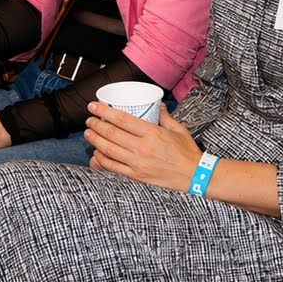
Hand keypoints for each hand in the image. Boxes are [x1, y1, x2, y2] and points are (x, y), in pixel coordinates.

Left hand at [85, 105, 200, 192]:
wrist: (194, 175)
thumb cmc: (187, 151)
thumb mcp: (178, 129)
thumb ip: (165, 116)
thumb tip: (157, 105)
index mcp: (152, 133)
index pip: (122, 120)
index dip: (104, 112)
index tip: (94, 106)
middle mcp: (142, 148)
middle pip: (112, 134)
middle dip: (96, 125)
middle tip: (89, 119)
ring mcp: (138, 163)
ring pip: (109, 150)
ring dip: (95, 141)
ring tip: (89, 133)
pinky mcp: (137, 176)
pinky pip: (114, 168)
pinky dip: (102, 161)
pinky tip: (96, 154)